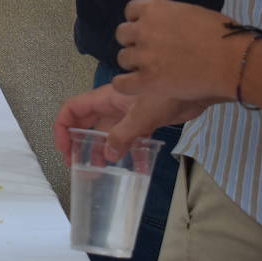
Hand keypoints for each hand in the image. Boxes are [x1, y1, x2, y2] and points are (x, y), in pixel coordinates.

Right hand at [53, 84, 206, 162]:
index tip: (65, 150)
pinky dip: (128, 152)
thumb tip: (107, 155)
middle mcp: (112, 106)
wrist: (199, 87)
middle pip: (86, 124)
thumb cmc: (167, 94)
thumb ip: (123, 135)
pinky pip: (128, 139)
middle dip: (78, 144)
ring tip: (100, 172)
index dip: (62, 128)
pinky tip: (136, 168)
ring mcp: (127, 114)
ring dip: (101, 151)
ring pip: (106, 134)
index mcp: (106, 98)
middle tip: (78, 167)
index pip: (72, 109)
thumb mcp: (142, 116)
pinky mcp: (144, 121)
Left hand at [114, 0, 243, 102]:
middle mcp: (144, 29)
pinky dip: (126, 85)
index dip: (139, 22)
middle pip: (122, 34)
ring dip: (134, 64)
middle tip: (151, 53)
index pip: (130, 11)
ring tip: (152, 70)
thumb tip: (167, 24)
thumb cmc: (224, 36)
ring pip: (122, 58)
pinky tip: (136, 85)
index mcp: (155, 9)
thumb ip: (171, 17)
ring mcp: (144, 55)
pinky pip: (121, 84)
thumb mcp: (192, 13)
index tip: (150, 31)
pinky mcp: (148, 80)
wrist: (235, 61)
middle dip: (134, 43)